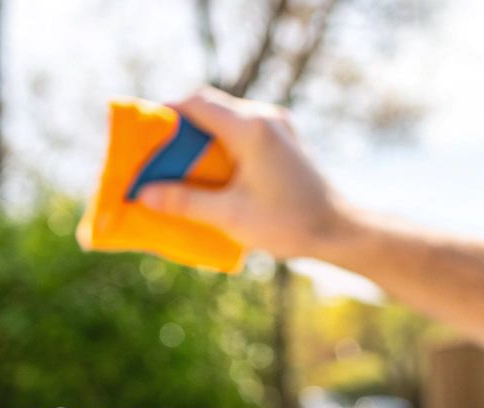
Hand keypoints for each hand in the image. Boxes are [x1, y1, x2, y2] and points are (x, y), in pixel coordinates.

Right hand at [137, 87, 354, 260]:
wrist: (340, 229)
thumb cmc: (288, 223)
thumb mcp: (230, 215)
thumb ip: (185, 201)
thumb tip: (143, 194)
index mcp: (250, 128)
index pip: (197, 102)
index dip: (166, 113)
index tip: (144, 135)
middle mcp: (264, 118)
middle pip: (211, 108)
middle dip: (180, 130)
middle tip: (158, 157)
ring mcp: (278, 127)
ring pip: (228, 120)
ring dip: (202, 140)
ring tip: (181, 169)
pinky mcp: (284, 141)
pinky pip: (244, 134)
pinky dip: (222, 148)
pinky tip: (213, 175)